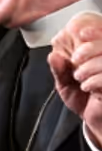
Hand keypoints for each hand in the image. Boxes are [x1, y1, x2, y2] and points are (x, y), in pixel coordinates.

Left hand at [49, 11, 101, 146]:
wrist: (95, 121)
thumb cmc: (83, 99)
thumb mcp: (65, 83)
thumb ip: (59, 69)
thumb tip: (53, 56)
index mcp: (100, 54)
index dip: (95, 29)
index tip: (81, 33)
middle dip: (89, 48)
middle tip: (76, 59)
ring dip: (89, 66)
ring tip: (79, 76)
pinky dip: (94, 80)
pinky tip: (87, 86)